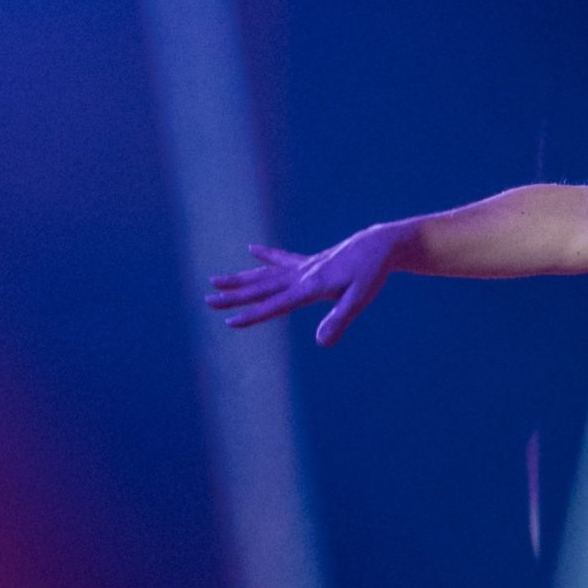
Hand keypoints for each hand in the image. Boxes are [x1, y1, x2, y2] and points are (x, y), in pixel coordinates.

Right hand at [205, 225, 402, 344]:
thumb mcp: (360, 299)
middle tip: (207, 300)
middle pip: (261, 288)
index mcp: (310, 286)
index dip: (253, 314)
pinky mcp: (312, 262)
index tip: (229, 321)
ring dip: (241, 278)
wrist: (380, 244)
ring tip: (215, 279)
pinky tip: (252, 249)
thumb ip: (339, 320)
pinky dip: (268, 255)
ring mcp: (304, 267)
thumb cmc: (371, 273)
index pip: (276, 304)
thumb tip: (321, 343)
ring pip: (265, 274)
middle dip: (234, 296)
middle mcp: (302, 275)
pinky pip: (285, 259)